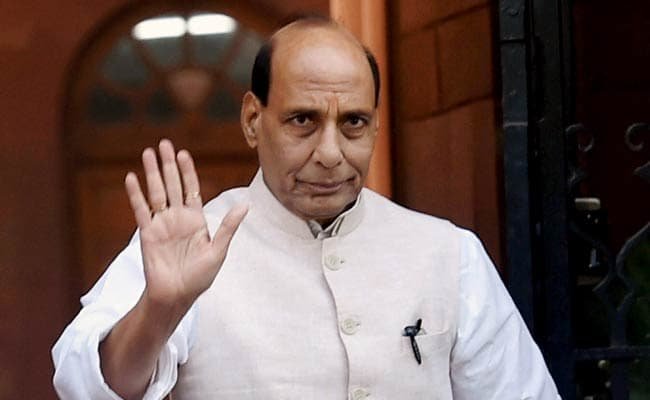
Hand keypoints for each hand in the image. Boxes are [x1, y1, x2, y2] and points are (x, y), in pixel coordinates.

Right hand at [125, 139, 247, 310]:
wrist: (177, 296)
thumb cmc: (199, 277)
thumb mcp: (218, 250)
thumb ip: (228, 226)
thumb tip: (246, 204)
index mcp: (196, 220)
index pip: (192, 189)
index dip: (187, 171)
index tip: (184, 154)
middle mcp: (177, 218)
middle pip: (172, 185)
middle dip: (168, 165)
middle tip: (164, 143)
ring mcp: (161, 224)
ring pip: (156, 192)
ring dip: (152, 173)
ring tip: (148, 152)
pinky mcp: (147, 233)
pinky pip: (141, 210)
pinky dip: (136, 194)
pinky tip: (131, 177)